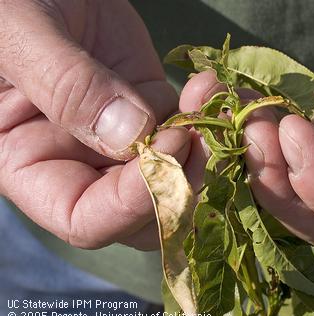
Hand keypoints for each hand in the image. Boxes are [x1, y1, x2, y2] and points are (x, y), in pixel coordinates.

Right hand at [0, 0, 188, 249]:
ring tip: (215, 105)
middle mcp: (78, 162)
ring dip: (204, 151)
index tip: (167, 150)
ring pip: (173, 174)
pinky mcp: (148, 103)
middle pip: (140, 212)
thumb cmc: (6, 2)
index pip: (85, 219)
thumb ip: (67, 87)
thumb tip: (132, 136)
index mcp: (28, 164)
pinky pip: (185, 127)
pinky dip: (205, 116)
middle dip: (181, 187)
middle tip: (207, 141)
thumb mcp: (17, 34)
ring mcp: (118, 135)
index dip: (132, 203)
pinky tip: (209, 88)